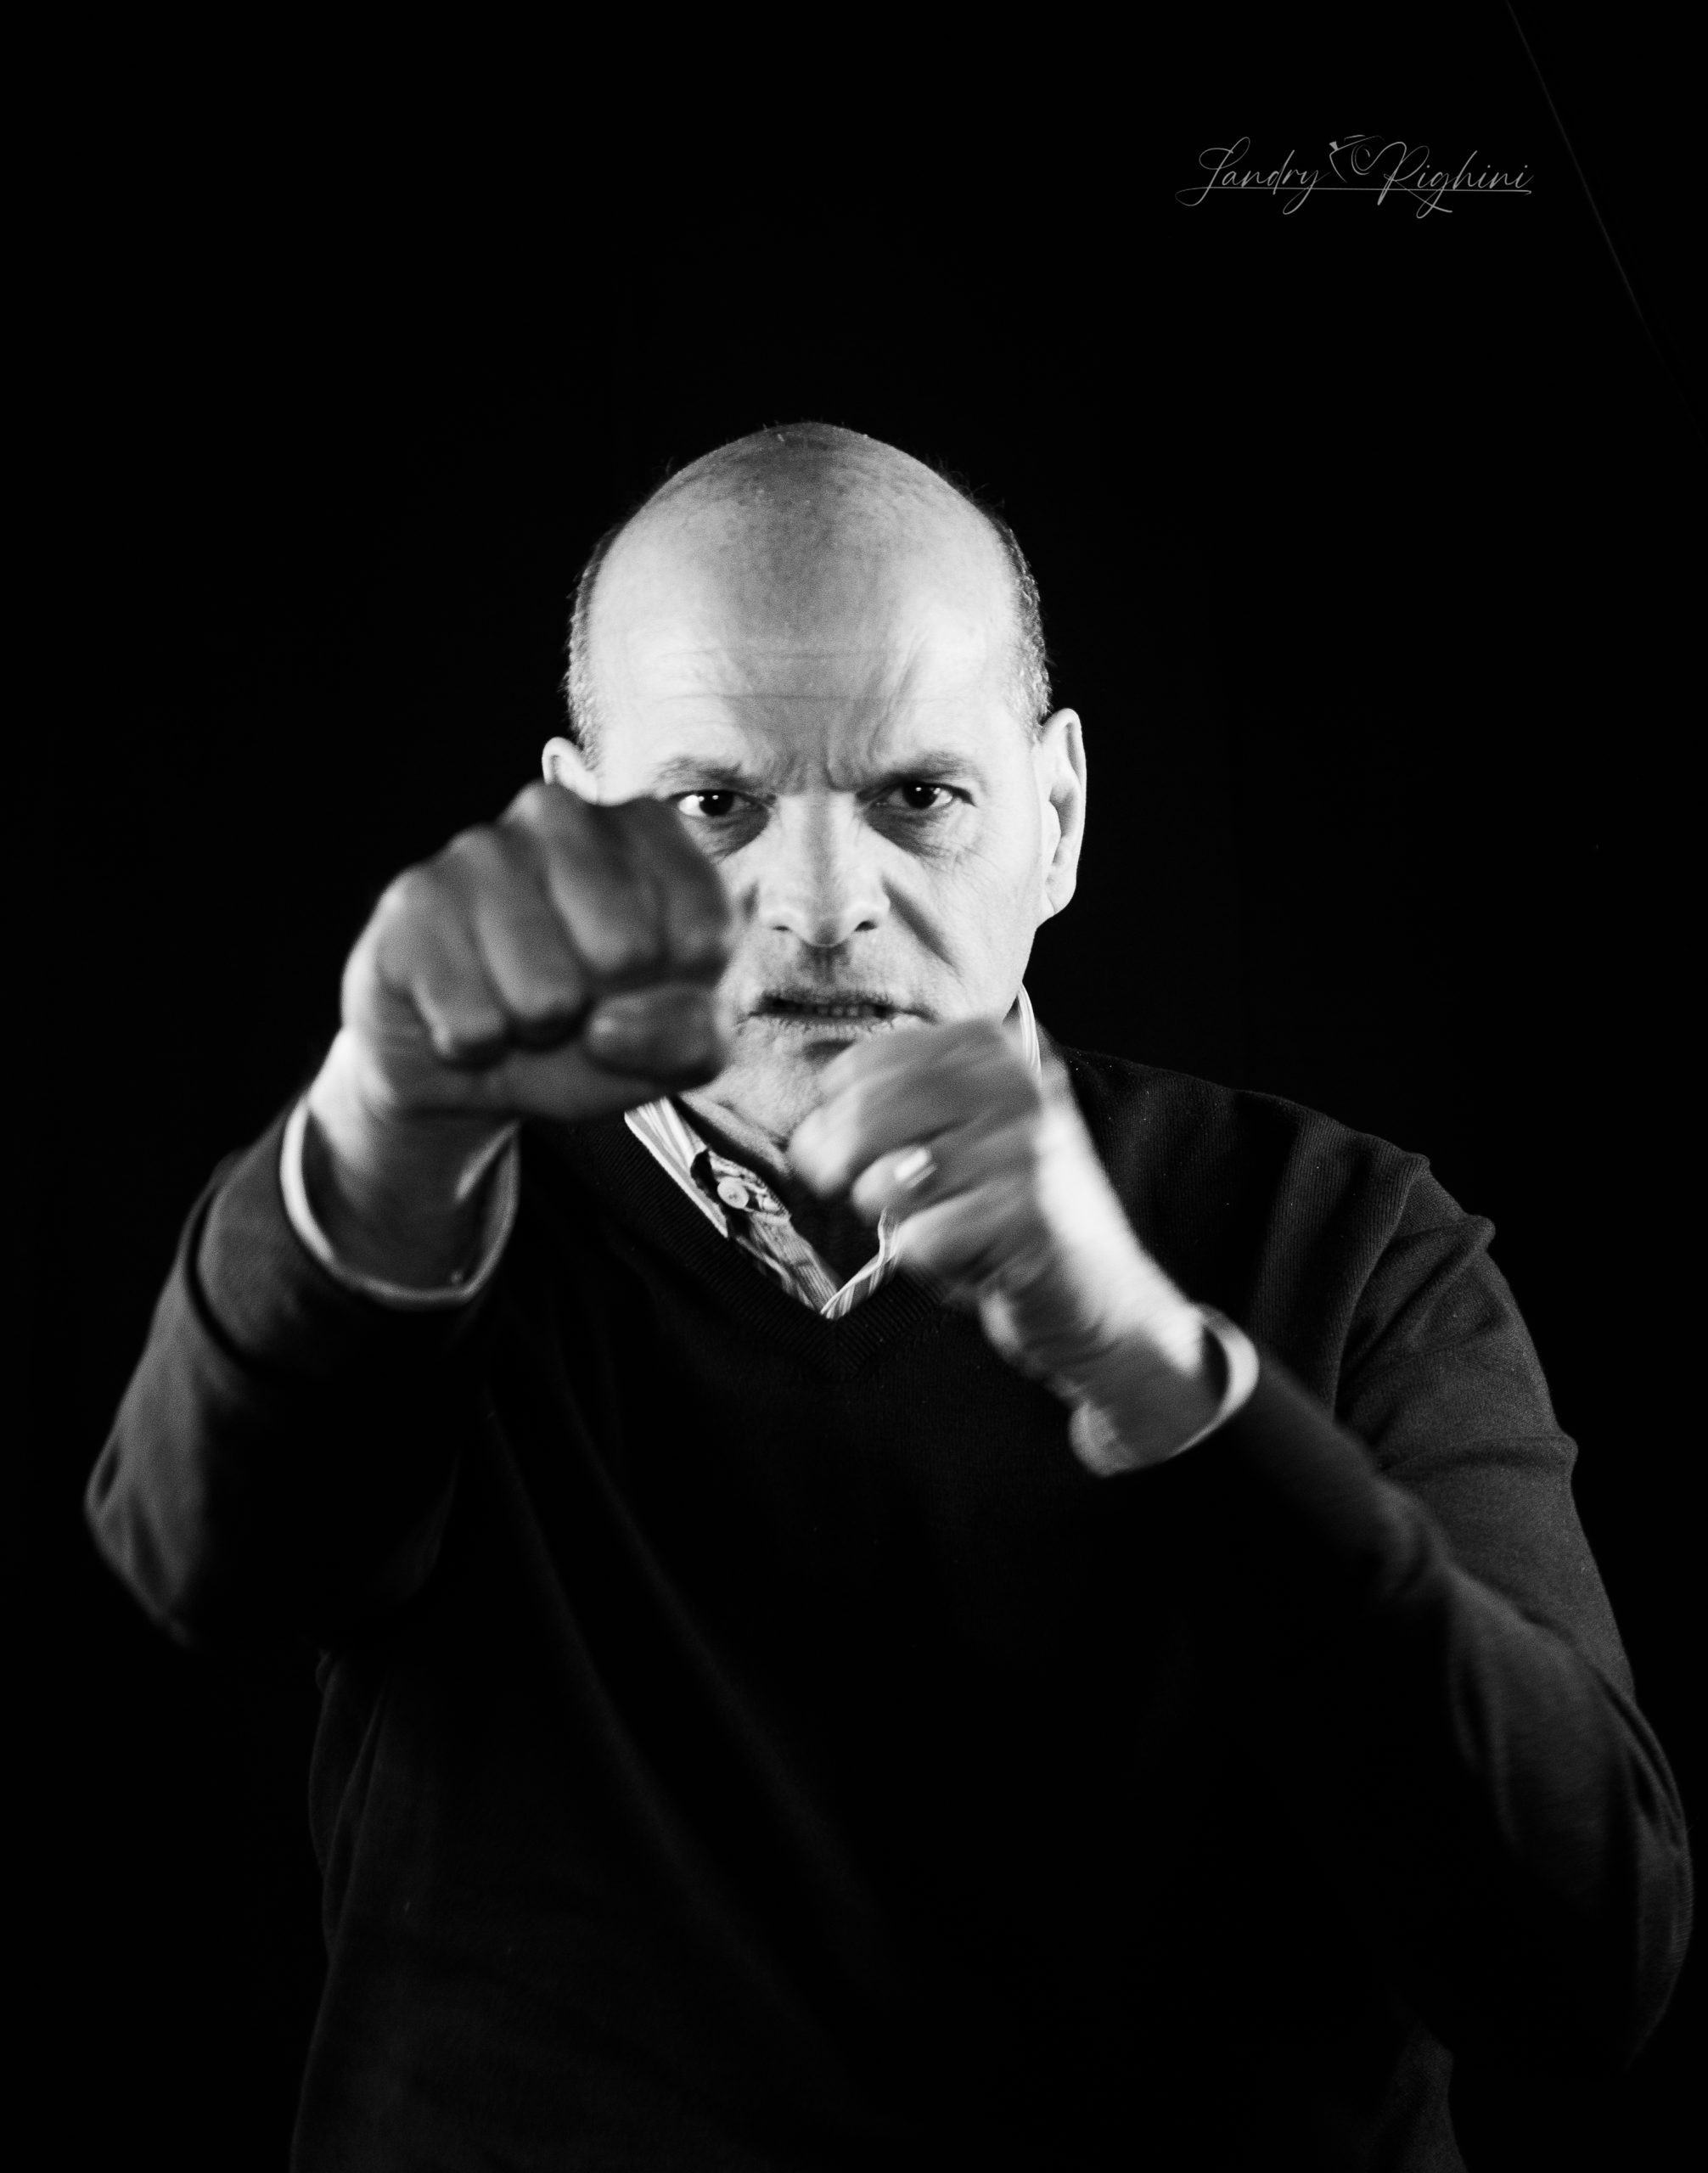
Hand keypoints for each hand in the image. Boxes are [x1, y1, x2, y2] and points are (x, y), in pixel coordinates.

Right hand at [306, 781, 733, 1281]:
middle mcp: (561, 813)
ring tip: (520, 1007)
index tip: (650, 987)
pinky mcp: (412, 901)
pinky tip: (466, 1010)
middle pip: (628, 954)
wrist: (468, 1058)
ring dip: (537, 1032)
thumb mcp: (675, 1049)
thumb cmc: (592, 1033)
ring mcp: (479, 849)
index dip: (682, 994)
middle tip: (578, 1002)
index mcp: (650, 829)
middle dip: (607, 1010)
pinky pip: (472, 1022)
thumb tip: (606, 1026)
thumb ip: (695, 1039)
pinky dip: (475, 1046)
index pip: (707, 932)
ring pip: (546, 996)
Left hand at [788, 1018, 1218, 1468]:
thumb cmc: (1009, 1214)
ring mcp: (1027, 1151)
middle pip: (867, 1114)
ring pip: (886, 1180)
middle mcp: (1018, 1086)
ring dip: (890, 1216)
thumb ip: (894, 1110)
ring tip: (933, 1221)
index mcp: (998, 1051)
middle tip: (859, 1192)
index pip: (871, 1060)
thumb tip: (809, 1134)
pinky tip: (967, 1254)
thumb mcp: (962, 1135)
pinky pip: (919, 1238)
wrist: (1101, 1298)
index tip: (839, 1143)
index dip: (834, 1109)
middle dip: (839, 1164)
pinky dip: (927, 1257)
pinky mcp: (1026, 1219)